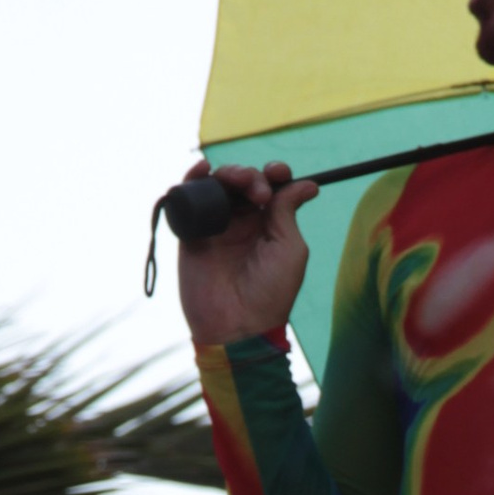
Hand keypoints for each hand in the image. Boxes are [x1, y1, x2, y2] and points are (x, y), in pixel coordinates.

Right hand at [175, 159, 318, 347]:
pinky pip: (187, 199)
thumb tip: (306, 184)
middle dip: (250, 175)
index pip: (269, 188)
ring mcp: (215, 227)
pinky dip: (191, 179)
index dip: (273, 174)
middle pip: (241, 182)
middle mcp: (241, 223)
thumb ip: (288, 212)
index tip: (278, 174)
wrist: (236, 325)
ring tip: (237, 182)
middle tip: (258, 192)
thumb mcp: (289, 248)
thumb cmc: (270, 292)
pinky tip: (202, 170)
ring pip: (216, 185)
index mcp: (268, 225)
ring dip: (227, 173)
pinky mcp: (190, 234)